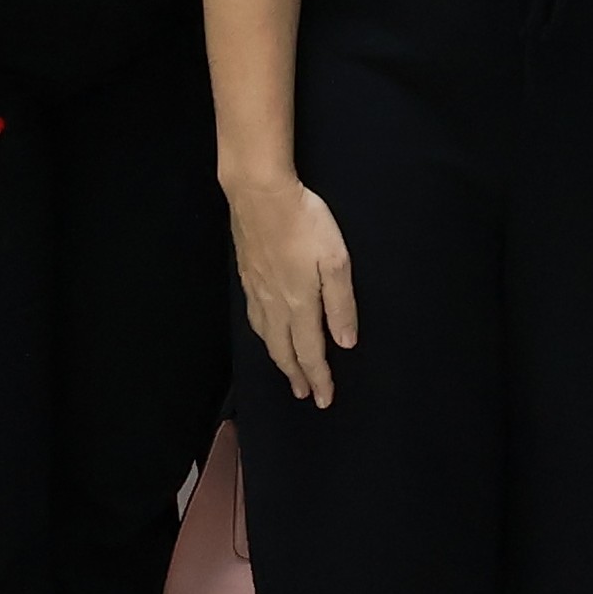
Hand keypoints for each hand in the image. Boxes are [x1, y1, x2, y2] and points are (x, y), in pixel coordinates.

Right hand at [231, 173, 358, 406]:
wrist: (259, 193)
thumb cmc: (304, 222)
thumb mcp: (335, 260)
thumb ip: (341, 303)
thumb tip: (345, 343)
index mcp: (300, 304)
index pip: (311, 353)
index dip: (319, 378)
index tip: (324, 400)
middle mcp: (275, 305)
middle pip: (284, 351)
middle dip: (297, 376)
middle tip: (306, 394)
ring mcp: (257, 290)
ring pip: (266, 337)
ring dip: (279, 359)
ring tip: (287, 370)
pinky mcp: (247, 275)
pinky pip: (255, 318)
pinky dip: (263, 335)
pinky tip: (265, 331)